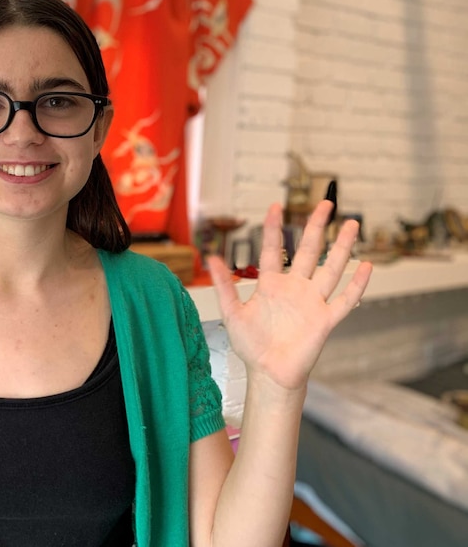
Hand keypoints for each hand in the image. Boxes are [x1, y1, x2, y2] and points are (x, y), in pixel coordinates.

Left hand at [207, 201, 371, 391]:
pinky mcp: (325, 320)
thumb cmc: (251, 345)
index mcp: (271, 285)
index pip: (273, 250)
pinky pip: (345, 299)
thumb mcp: (232, 313)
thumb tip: (211, 258)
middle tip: (325, 204)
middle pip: (309, 252)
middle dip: (317, 227)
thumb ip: (224, 285)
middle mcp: (295, 289)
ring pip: (331, 269)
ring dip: (342, 248)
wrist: (268, 374)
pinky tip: (366, 266)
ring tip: (351, 224)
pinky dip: (356, 285)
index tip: (275, 206)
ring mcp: (312, 302)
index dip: (274, 228)